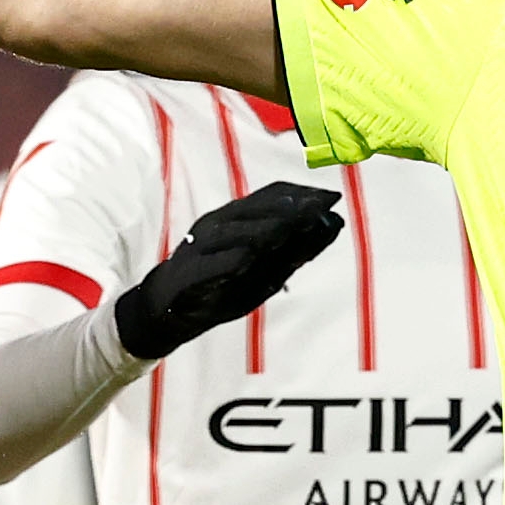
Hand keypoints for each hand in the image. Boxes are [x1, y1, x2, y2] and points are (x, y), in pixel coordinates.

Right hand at [116, 182, 345, 358]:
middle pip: (255, 209)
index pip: (271, 195)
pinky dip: (228, 261)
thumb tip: (336, 223)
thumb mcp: (268, 268)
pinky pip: (209, 265)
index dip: (301, 194)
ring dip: (261, 229)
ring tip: (289, 229)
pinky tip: (248, 260)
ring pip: (232, 232)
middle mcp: (218, 224)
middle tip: (319, 208)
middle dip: (288, 208)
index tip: (332, 197)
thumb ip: (299, 248)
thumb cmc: (223, 285)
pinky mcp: (187, 274)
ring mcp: (199, 247)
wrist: (168, 310)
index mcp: (237, 218)